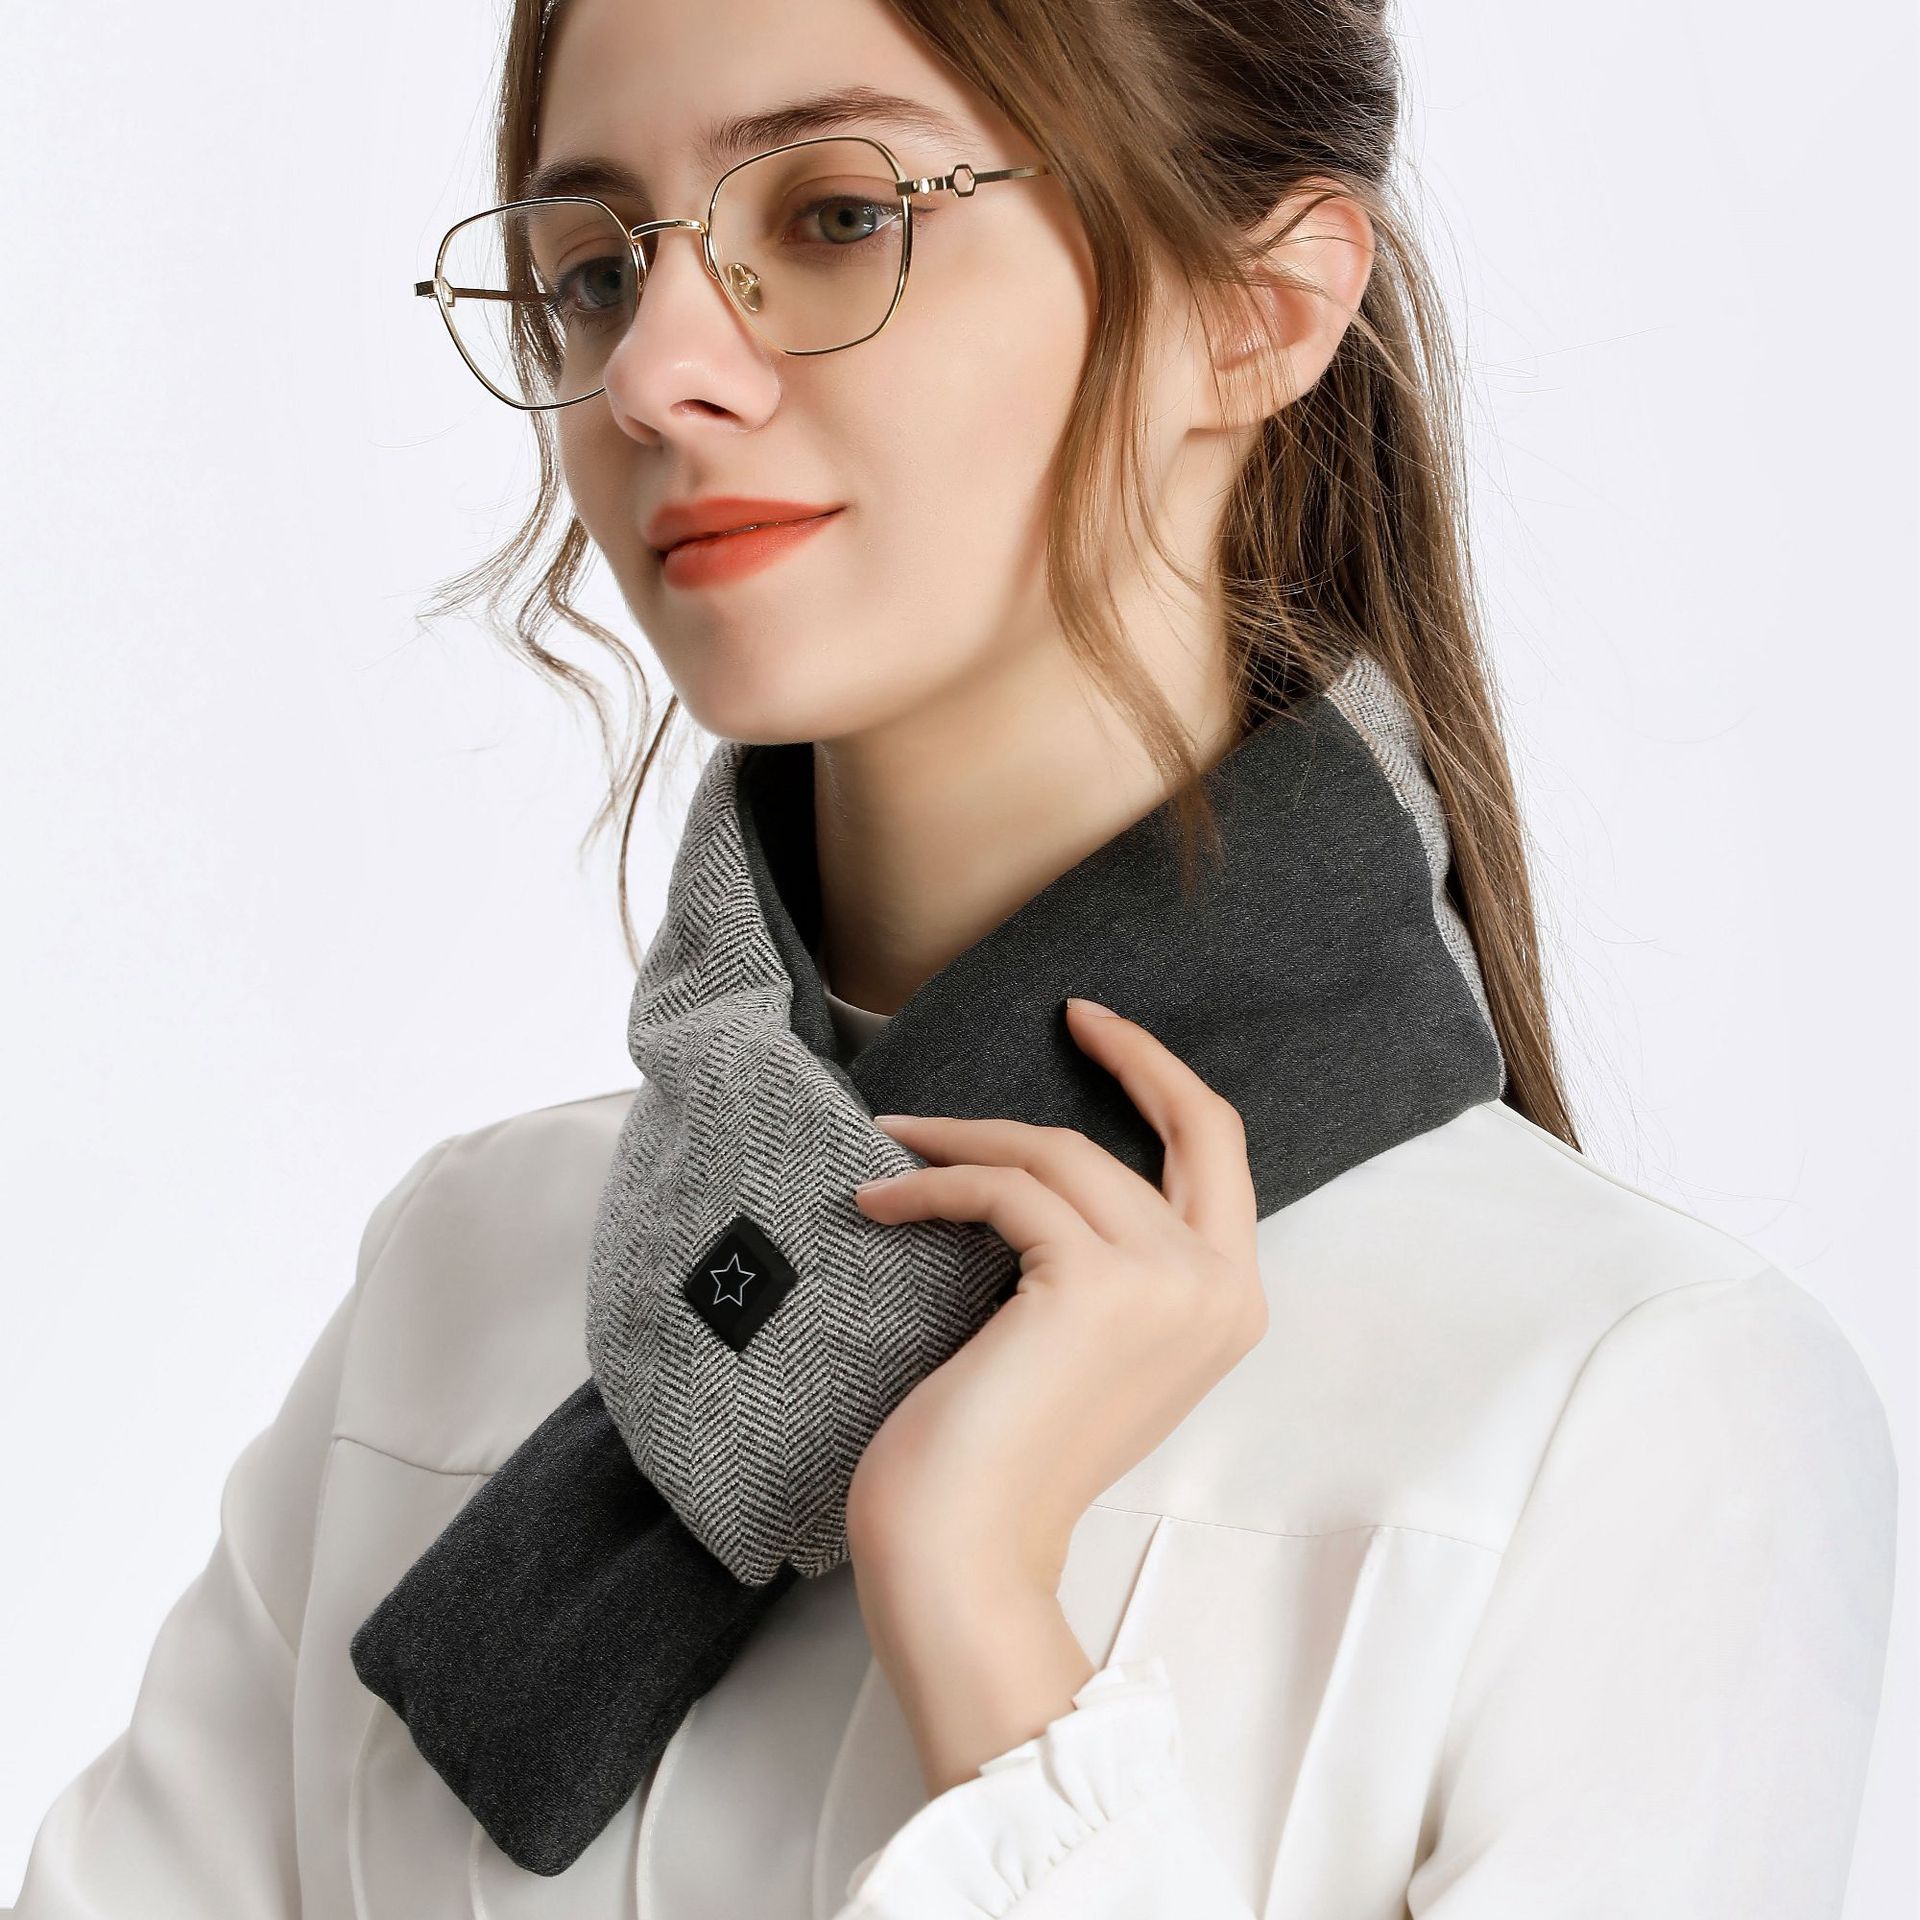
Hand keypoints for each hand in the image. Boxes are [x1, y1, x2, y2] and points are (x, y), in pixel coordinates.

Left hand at [845, 995, 1268, 1595]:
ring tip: (899, 1149)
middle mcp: (1222, 1290)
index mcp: (1231, 1305)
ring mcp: (1168, 1286)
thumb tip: (1054, 1171)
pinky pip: (1004, 1191)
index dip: (1169, 1079)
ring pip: (1065, 1155)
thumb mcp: (1092, 1343)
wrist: (964, 1552)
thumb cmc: (1006, 1456)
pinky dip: (934, 1185)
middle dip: (1130, 1055)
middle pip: (1186, 1125)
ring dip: (970, 1140)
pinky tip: (879, 1200)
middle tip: (1069, 1016)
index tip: (1106, 1030)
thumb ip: (1114, 1262)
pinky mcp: (1094, 1285)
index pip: (1221, 1155)